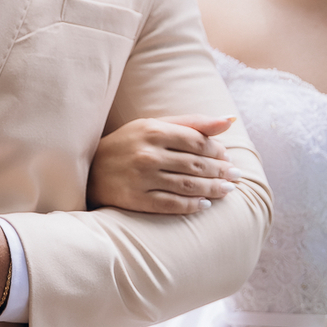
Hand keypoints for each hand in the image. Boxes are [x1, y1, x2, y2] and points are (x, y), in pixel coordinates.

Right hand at [86, 115, 239, 213]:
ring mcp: (141, 178)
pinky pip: (171, 204)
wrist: (90, 169)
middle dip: (221, 171)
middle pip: (196, 165)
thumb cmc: (129, 143)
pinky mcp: (135, 200)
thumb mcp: (155, 125)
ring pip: (188, 186)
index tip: (227, 156)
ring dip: (213, 189)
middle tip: (236, 176)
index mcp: (153, 130)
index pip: (197, 141)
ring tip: (227, 190)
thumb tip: (230, 120)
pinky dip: (191, 206)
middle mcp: (147, 154)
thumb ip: (192, 123)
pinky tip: (205, 205)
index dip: (217, 150)